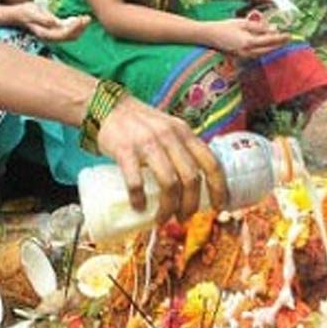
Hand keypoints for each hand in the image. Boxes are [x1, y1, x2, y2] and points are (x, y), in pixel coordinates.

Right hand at [10, 2, 90, 41]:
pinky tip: (79, 18)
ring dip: (79, 28)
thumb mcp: (32, 12)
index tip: (80, 19)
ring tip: (86, 18)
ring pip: (70, 35)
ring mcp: (52, 34)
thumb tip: (54, 22)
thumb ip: (43, 18)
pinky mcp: (54, 30)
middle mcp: (50, 36)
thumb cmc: (25, 12)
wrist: (18, 14)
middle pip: (69, 36)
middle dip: (79, 28)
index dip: (73, 28)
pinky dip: (75, 26)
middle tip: (87, 17)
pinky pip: (67, 31)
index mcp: (45, 33)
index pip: (63, 34)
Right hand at [94, 96, 228, 224]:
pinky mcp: (124, 150)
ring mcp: (147, 143)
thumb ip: (182, 148)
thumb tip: (195, 183)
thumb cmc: (141, 124)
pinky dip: (139, 199)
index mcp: (184, 133)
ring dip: (168, 208)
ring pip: (169, 183)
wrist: (108, 108)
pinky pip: (136, 181)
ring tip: (162, 219)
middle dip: (190, 205)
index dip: (219, 188)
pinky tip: (139, 207)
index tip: (218, 207)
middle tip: (183, 219)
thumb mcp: (168, 128)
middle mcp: (170, 136)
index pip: (211, 162)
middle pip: (191, 178)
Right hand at [207, 15, 291, 57]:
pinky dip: (263, 50)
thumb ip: (259, 27)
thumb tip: (274, 29)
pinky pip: (256, 54)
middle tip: (289, 39)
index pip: (270, 40)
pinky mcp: (240, 56)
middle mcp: (248, 51)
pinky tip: (267, 46)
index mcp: (249, 42)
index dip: (280, 38)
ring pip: (263, 53)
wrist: (209, 35)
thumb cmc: (225, 26)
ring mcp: (244, 56)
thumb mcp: (243, 23)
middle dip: (279, 44)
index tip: (289, 35)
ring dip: (272, 48)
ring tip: (280, 42)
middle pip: (268, 49)